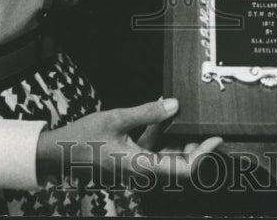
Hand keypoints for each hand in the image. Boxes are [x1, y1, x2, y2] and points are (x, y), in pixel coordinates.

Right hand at [36, 98, 222, 187]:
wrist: (61, 152)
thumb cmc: (85, 138)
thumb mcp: (117, 118)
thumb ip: (147, 112)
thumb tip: (174, 105)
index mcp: (141, 166)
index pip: (182, 169)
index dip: (203, 157)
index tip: (215, 141)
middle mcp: (143, 171)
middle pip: (180, 165)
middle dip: (197, 150)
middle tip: (211, 134)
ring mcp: (139, 166)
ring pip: (169, 157)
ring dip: (182, 143)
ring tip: (190, 122)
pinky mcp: (134, 160)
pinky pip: (156, 150)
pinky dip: (163, 135)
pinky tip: (163, 114)